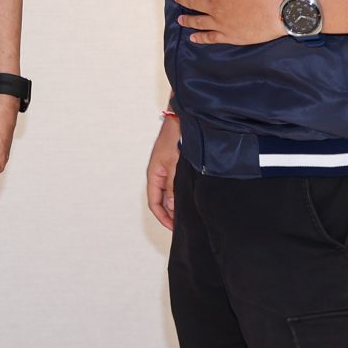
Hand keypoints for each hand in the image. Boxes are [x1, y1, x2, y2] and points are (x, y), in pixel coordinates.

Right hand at [145, 113, 180, 230]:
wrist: (181, 119)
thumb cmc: (175, 138)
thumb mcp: (174, 166)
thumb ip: (172, 187)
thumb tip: (172, 207)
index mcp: (154, 175)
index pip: (155, 203)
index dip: (163, 218)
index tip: (175, 228)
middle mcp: (159, 174)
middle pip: (162, 201)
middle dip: (172, 213)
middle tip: (186, 224)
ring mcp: (168, 170)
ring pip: (171, 193)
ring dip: (178, 203)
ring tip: (191, 213)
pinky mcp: (177, 165)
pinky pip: (177, 184)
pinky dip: (183, 193)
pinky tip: (193, 197)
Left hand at [172, 0, 288, 44]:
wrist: (283, 8)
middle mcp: (216, 7)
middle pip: (193, 2)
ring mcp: (222, 23)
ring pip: (199, 22)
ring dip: (187, 20)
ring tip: (179, 19)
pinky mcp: (231, 36)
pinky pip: (211, 38)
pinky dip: (200, 38)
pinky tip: (194, 38)